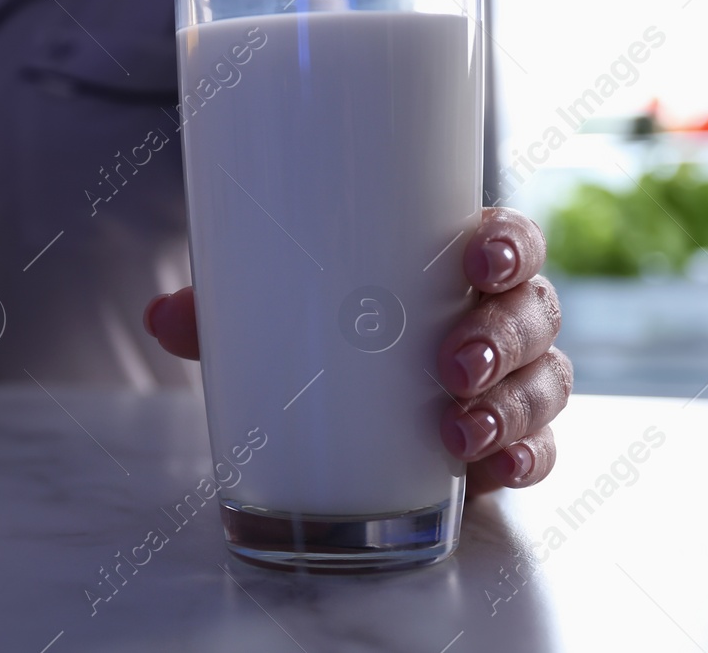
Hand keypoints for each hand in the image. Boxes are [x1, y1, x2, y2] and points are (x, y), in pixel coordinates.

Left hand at [142, 207, 569, 495]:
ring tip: (459, 431)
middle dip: (502, 338)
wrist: (340, 399)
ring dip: (512, 406)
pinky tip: (496, 469)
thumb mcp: (278, 309)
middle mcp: (496, 316)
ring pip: (544, 384)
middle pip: (532, 314)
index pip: (508, 239)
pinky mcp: (506, 442)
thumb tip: (162, 316)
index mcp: (453, 265)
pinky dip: (524, 460)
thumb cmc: (325, 325)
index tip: (476, 262)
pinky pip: (538, 450)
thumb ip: (226, 307)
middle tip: (451, 365)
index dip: (507, 246)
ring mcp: (509, 381)